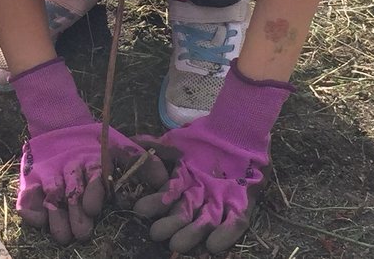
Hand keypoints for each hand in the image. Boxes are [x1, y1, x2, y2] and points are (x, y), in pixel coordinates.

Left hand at [11, 58, 165, 243]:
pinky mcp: (33, 191)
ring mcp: (52, 193)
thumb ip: (145, 163)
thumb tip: (163, 180)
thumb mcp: (123, 146)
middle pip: (75, 210)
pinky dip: (31, 211)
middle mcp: (75, 194)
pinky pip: (29, 206)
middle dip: (77, 218)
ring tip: (61, 225)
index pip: (95, 196)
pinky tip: (31, 212)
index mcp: (95, 187)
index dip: (93, 198)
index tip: (94, 206)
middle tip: (80, 229)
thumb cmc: (95, 139)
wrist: (59, 123)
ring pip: (54, 212)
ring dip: (57, 220)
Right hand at [133, 61, 292, 254]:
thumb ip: (153, 145)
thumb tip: (131, 144)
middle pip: (183, 216)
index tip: (140, 210)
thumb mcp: (175, 140)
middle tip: (157, 233)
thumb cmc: (203, 134)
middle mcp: (199, 197)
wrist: (236, 128)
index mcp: (182, 184)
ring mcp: (220, 202)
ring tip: (178, 244)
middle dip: (169, 226)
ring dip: (192, 235)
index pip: (166, 198)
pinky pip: (235, 223)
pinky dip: (225, 235)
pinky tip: (213, 246)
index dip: (154, 205)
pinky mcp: (242, 205)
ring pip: (205, 223)